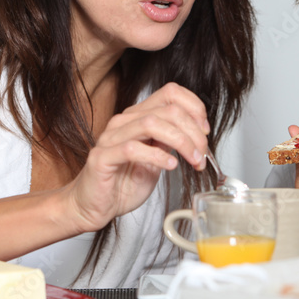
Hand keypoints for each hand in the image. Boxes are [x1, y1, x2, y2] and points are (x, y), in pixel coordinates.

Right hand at [65, 82, 208, 232]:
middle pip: (168, 109)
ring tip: (191, 160)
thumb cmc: (123, 183)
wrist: (94, 206)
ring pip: (152, 123)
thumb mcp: (157, 158)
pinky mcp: (102, 157)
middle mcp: (124, 122)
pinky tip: (169, 166)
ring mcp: (111, 138)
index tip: (204, 130)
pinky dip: (157, 157)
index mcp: (138, 116)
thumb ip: (171, 141)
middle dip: (193, 132)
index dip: (194, 107)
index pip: (170, 92)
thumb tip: (198, 132)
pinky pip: (133, 149)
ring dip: (181, 142)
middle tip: (201, 154)